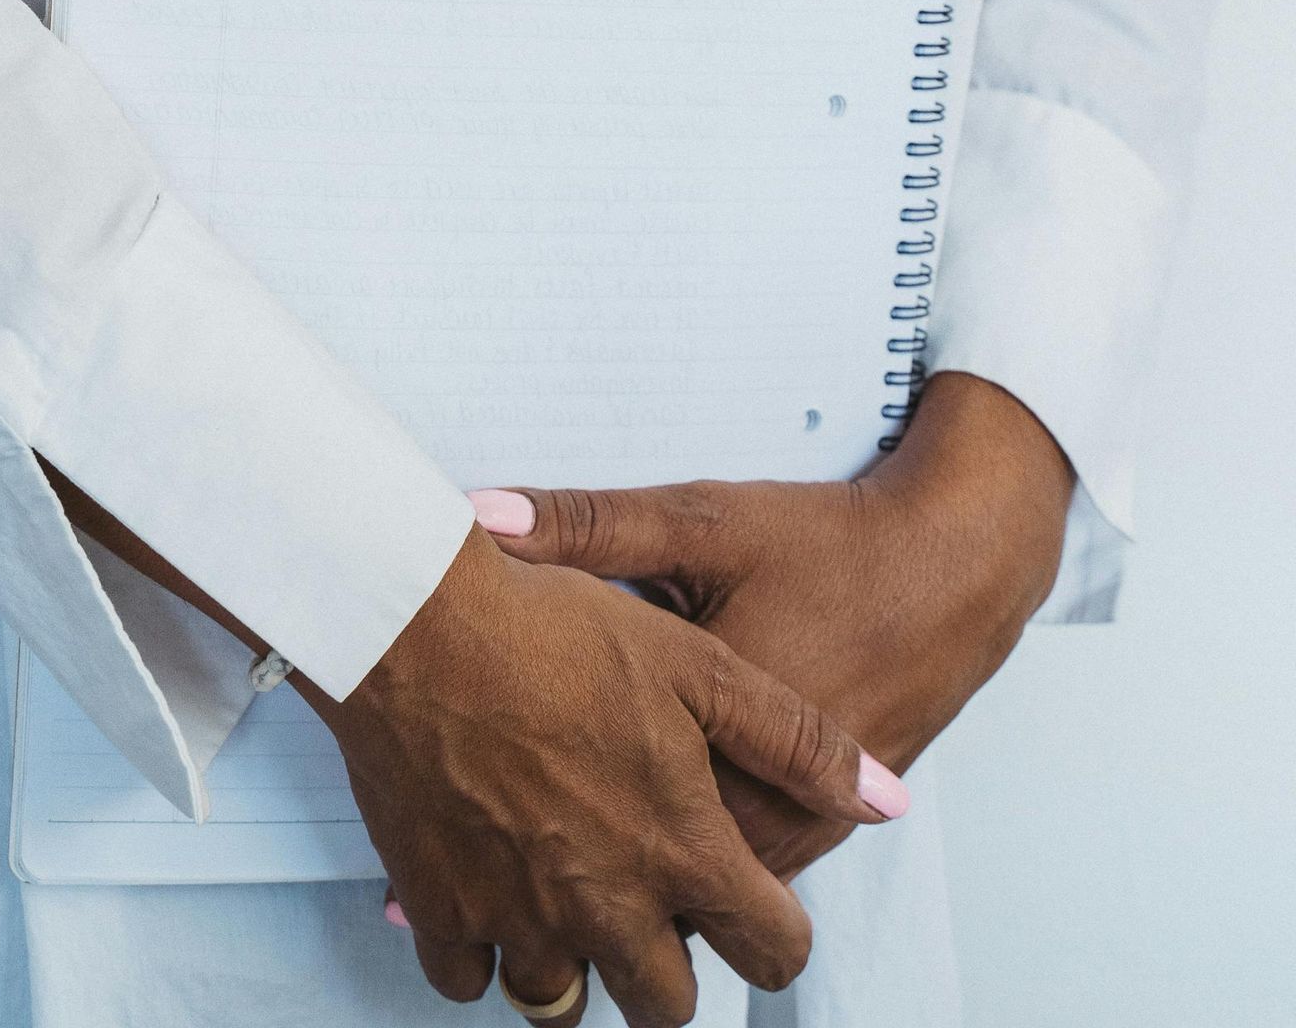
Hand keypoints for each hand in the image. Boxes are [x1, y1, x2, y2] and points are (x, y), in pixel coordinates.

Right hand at [305, 523, 902, 1026]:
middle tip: (653, 909)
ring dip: (575, 965)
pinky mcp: (440, 906)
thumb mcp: (697, 661)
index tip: (752, 907)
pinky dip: (485, 951)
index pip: (770, 953)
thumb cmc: (557, 630)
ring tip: (569, 898)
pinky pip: (469, 979)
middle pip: (663, 1007)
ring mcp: (517, 915)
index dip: (774, 935)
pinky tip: (494, 892)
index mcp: (680, 848)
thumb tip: (887, 800)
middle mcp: (605, 904)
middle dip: (669, 973)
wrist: (418, 621)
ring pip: (560, 1002)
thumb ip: (796, 740)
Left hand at [469, 370, 1074, 885]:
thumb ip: (586, 525)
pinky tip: (634, 824)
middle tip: (494, 835)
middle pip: (642, 887)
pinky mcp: (819, 829)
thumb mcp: (699, 524)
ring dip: (627, 881)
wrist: (949, 569)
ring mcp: (794, 833)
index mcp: (716, 745)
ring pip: (690, 898)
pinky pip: (735, 877)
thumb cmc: (821, 544)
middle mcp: (759, 813)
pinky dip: (684, 865)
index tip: (463, 804)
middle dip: (570, 871)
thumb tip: (479, 514)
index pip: (595, 821)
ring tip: (544, 842)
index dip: (517, 817)